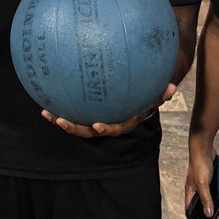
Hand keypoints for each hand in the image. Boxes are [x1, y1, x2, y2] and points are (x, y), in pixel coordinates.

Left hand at [41, 84, 175, 139]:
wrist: (137, 94)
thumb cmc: (147, 92)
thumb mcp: (155, 93)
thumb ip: (162, 93)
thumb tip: (172, 87)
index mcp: (124, 121)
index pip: (115, 128)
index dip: (106, 129)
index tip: (97, 125)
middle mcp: (108, 122)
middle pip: (90, 131)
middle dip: (75, 128)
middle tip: (62, 121)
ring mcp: (96, 117)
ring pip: (78, 124)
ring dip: (62, 121)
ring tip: (47, 114)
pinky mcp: (86, 111)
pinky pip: (73, 110)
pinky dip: (60, 106)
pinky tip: (46, 99)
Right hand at [185, 147, 216, 218]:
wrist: (204, 147)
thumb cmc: (199, 164)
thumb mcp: (202, 183)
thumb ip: (206, 198)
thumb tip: (208, 214)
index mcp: (190, 192)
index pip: (189, 211)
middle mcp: (196, 190)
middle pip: (200, 207)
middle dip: (207, 216)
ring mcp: (204, 185)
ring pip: (209, 200)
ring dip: (215, 207)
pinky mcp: (211, 180)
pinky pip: (215, 192)